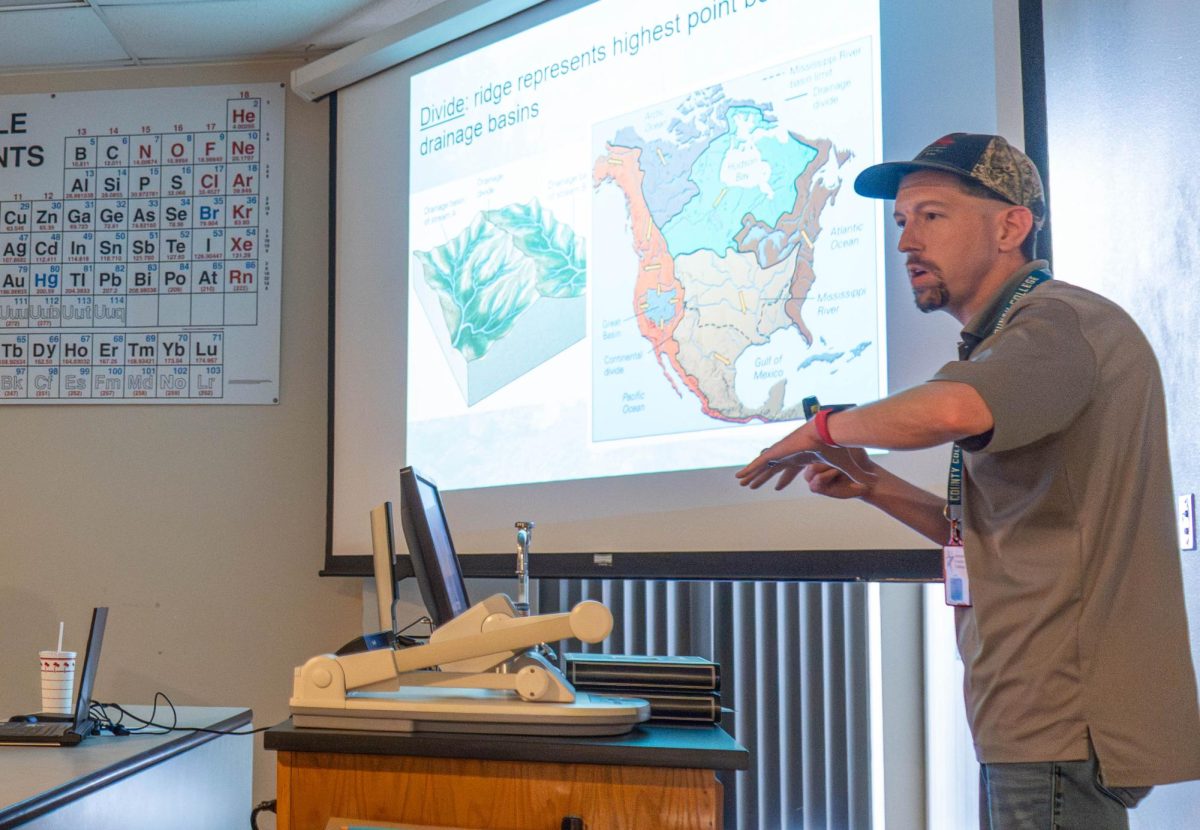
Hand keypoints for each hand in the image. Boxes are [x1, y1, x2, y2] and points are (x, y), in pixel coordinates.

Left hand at [736, 423, 878, 493]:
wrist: (834, 432)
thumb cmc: (840, 446)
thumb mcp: (848, 466)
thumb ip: (856, 474)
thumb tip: (872, 482)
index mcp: (805, 456)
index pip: (792, 469)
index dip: (785, 479)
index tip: (778, 487)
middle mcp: (791, 453)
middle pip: (774, 468)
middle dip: (764, 477)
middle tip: (754, 485)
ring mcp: (783, 451)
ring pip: (764, 466)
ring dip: (753, 475)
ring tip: (742, 483)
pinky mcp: (778, 451)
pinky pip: (760, 463)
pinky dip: (750, 469)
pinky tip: (740, 477)